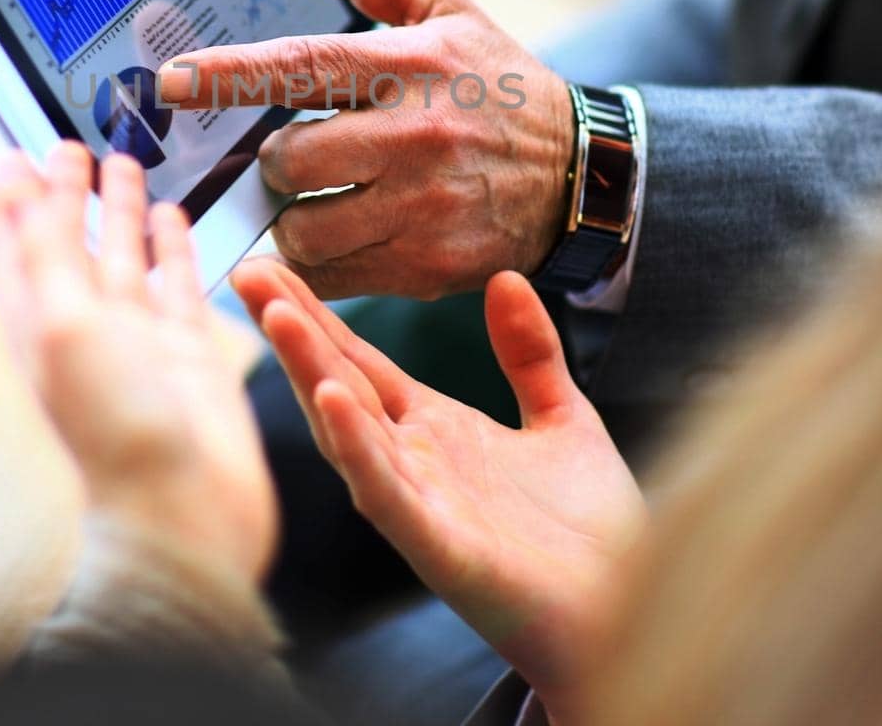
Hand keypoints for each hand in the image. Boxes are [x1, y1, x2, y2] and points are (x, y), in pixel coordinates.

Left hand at [0, 142, 276, 581]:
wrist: (185, 510)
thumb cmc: (116, 431)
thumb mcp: (62, 323)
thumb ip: (42, 248)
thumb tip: (11, 180)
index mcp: (39, 328)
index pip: (14, 251)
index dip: (11, 204)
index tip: (12, 156)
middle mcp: (85, 332)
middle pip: (69, 246)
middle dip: (67, 196)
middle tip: (70, 146)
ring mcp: (139, 343)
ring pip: (125, 260)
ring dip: (122, 212)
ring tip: (125, 165)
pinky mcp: (189, 354)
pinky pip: (178, 287)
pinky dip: (174, 250)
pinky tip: (174, 221)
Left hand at [159, 0, 575, 298]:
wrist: (581, 176)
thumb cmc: (495, 85)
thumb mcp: (444, 9)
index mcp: (412, 64)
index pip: (301, 66)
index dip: (228, 75)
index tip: (171, 79)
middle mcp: (416, 137)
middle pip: (289, 159)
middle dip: (276, 160)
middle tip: (298, 155)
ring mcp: (422, 209)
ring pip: (302, 227)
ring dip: (293, 216)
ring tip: (325, 197)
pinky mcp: (427, 268)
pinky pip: (332, 276)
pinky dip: (319, 261)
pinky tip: (343, 235)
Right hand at [232, 257, 645, 711]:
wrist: (632, 616)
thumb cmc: (592, 536)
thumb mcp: (562, 419)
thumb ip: (529, 353)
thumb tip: (504, 277)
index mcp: (435, 430)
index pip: (360, 360)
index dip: (318, 313)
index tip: (276, 265)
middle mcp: (413, 462)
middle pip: (338, 382)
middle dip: (293, 329)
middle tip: (250, 273)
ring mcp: (419, 503)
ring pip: (348, 431)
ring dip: (310, 373)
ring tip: (277, 318)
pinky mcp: (438, 546)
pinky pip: (387, 491)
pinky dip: (357, 446)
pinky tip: (331, 401)